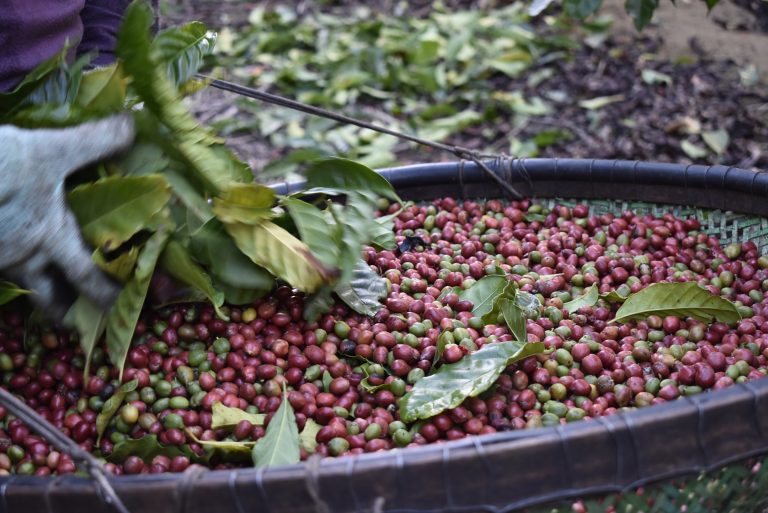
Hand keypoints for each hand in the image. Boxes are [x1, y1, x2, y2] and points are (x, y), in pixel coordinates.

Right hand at [0, 115, 134, 318]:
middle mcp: (23, 256)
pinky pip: (2, 270)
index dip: (111, 297)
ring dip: (42, 292)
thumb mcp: (50, 148)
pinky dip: (15, 269)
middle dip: (70, 312)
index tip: (131, 310)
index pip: (90, 279)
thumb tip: (133, 124)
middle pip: (51, 300)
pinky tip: (18, 251)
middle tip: (85, 318)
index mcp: (51, 238)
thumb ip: (95, 141)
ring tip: (54, 289)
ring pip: (24, 286)